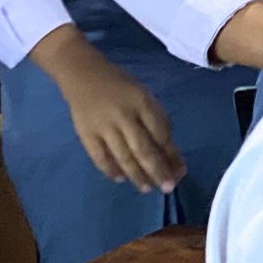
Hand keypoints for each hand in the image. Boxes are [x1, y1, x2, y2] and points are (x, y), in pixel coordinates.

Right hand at [30, 25, 184, 193]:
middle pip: (144, 149)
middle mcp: (124, 115)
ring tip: (147, 188)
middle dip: (158, 171)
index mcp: (142, 103)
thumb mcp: (144, 95)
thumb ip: (155, 119)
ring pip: (123, 156)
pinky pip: (99, 156)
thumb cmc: (120, 86)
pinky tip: (120, 179)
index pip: (161, 134)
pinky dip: (110, 169)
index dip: (172, 155)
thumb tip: (169, 150)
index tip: (180, 171)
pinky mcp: (85, 133)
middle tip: (168, 187)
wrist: (82, 73)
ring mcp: (103, 126)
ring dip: (137, 175)